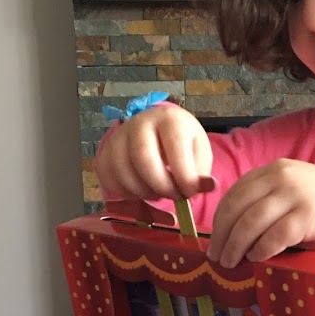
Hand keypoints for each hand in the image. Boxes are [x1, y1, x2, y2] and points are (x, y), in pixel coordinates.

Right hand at [94, 103, 214, 200]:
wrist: (156, 131)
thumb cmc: (181, 144)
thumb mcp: (199, 152)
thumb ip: (202, 172)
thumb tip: (209, 187)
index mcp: (169, 119)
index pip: (174, 148)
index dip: (184, 177)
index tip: (190, 192)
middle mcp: (139, 122)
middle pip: (143, 159)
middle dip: (161, 186)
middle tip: (173, 196)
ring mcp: (118, 137)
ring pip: (123, 171)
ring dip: (144, 192)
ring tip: (159, 193)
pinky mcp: (105, 153)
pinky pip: (109, 179)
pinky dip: (127, 193)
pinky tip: (142, 191)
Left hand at [206, 159, 314, 267]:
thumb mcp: (293, 193)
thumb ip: (267, 201)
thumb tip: (230, 231)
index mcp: (275, 170)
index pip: (235, 193)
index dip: (219, 220)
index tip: (213, 241)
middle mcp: (283, 176)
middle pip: (239, 207)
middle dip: (223, 235)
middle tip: (217, 257)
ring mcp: (297, 194)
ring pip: (252, 222)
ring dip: (237, 245)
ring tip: (231, 262)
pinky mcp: (310, 215)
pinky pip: (276, 236)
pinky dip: (262, 249)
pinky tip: (257, 258)